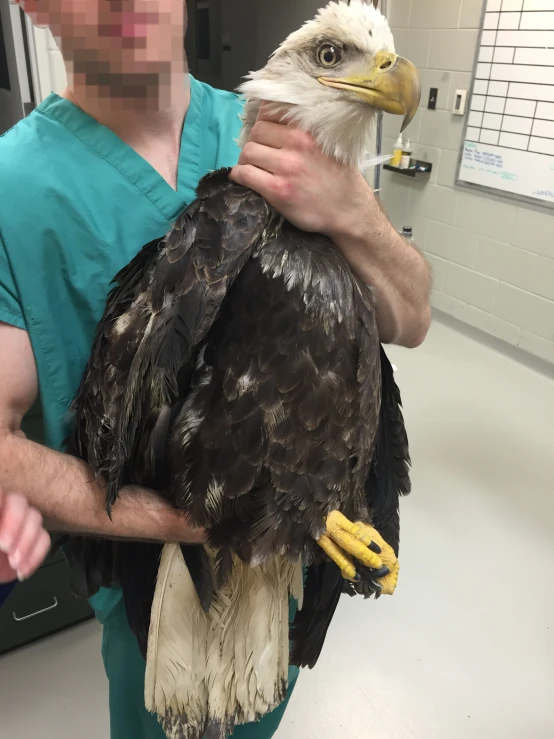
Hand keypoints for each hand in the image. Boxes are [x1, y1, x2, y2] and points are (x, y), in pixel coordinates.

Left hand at [0, 487, 50, 581]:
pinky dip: (34, 555)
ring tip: (13, 562)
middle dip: (14, 524)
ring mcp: (21, 524)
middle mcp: (5, 511)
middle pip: (19, 501)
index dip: (0, 499)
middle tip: (5, 545)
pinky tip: (22, 569)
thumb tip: (1, 522)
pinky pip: (44, 539)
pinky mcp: (33, 540)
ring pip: (35, 519)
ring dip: (26, 542)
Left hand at [230, 104, 373, 240]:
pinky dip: (240, 176)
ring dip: (246, 160)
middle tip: (259, 155)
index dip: (263, 121)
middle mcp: (297, 144)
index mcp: (308, 129)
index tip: (266, 133)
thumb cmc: (339, 177)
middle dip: (254, 142)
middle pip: (256, 132)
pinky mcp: (277, 190)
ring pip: (247, 152)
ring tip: (253, 168)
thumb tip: (276, 119)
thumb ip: (305, 129)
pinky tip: (245, 180)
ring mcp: (286, 168)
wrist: (349, 210)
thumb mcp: (329, 142)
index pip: (270, 110)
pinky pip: (245, 174)